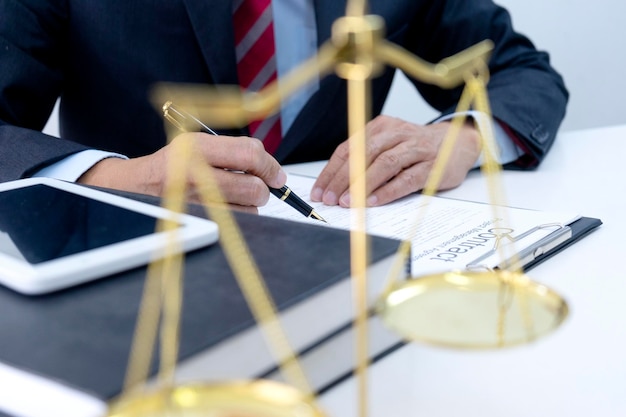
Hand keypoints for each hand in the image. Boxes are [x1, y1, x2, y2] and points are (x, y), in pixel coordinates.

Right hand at [78, 133, 286, 208]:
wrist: (133, 187)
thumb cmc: (172, 166)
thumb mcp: (197, 145)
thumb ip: (235, 151)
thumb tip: (272, 170)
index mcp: (197, 147)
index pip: (250, 154)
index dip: (270, 166)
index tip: (276, 174)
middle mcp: (195, 174)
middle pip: (254, 187)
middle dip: (263, 188)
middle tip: (259, 186)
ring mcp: (196, 202)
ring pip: (249, 209)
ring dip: (250, 204)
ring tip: (233, 196)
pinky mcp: (197, 222)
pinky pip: (236, 223)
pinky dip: (239, 217)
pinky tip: (225, 209)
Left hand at [310, 115, 480, 206]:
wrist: (458, 142)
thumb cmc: (415, 148)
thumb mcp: (388, 144)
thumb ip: (365, 158)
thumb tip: (335, 185)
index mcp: (381, 126)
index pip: (349, 148)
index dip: (331, 171)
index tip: (319, 191)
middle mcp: (398, 133)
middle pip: (364, 154)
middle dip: (343, 178)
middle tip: (330, 198)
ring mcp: (417, 148)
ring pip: (385, 164)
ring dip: (363, 184)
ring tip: (348, 202)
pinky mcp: (432, 166)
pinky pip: (407, 178)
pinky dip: (388, 190)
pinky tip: (374, 202)